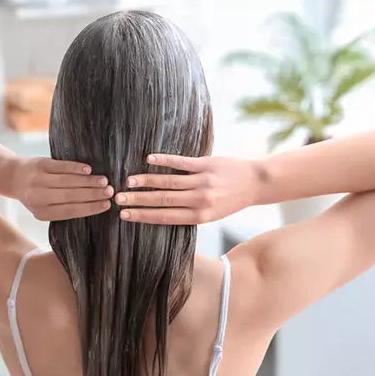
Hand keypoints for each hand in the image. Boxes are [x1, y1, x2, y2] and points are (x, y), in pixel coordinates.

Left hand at [10, 157, 112, 220]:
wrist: (14, 177)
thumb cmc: (36, 195)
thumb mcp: (45, 208)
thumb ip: (64, 208)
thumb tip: (95, 205)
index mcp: (42, 213)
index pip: (70, 211)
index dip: (90, 208)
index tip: (106, 205)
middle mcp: (38, 197)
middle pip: (71, 196)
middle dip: (93, 194)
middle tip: (110, 192)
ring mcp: (38, 179)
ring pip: (68, 181)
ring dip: (88, 181)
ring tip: (104, 181)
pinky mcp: (40, 164)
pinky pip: (61, 166)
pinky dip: (76, 168)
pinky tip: (89, 170)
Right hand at [115, 154, 258, 224]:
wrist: (256, 183)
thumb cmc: (231, 201)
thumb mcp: (211, 214)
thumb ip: (188, 213)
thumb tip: (159, 213)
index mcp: (200, 216)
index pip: (164, 216)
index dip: (143, 216)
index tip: (125, 215)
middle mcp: (200, 200)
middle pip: (163, 200)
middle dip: (138, 200)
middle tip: (118, 199)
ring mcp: (203, 181)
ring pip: (169, 181)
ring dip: (146, 181)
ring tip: (128, 181)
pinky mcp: (206, 164)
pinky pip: (181, 162)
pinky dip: (164, 160)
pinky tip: (149, 159)